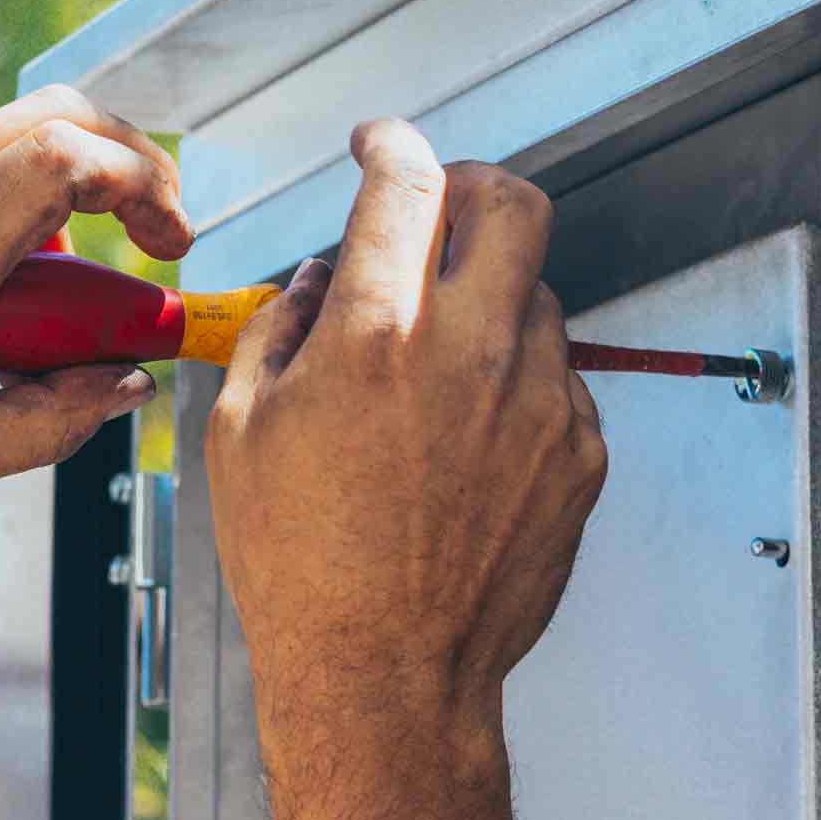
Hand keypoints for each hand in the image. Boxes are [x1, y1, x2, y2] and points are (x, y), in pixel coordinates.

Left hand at [0, 86, 189, 508]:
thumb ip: (55, 418)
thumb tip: (121, 385)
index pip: (72, 154)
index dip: (145, 184)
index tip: (171, 245)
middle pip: (57, 112)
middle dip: (129, 161)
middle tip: (154, 232)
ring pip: (11, 133)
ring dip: (71, 185)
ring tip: (76, 283)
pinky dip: (16, 201)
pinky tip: (8, 288)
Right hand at [206, 119, 605, 743]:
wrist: (383, 676)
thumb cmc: (302, 570)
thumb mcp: (241, 434)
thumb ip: (278, 331)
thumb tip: (315, 282)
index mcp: (377, 338)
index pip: (406, 184)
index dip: (392, 144)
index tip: (382, 145)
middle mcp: (471, 356)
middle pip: (513, 204)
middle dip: (472, 187)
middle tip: (442, 207)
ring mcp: (539, 403)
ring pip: (538, 294)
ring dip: (491, 297)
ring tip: (438, 359)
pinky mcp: (579, 452)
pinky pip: (560, 377)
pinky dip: (518, 379)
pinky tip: (469, 432)